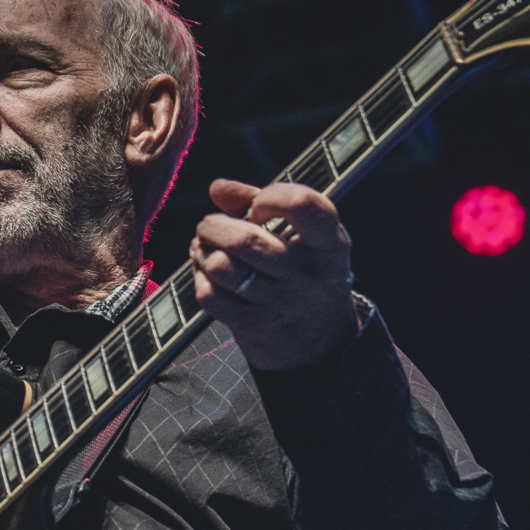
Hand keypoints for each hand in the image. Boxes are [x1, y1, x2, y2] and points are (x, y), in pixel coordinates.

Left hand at [188, 178, 359, 371]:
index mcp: (328, 244)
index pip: (300, 204)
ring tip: (204, 245)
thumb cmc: (306, 273)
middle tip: (210, 225)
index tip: (257, 206)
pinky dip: (200, 277)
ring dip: (202, 250)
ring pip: (221, 267)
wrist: (321, 342)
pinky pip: (210, 295)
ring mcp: (279, 303)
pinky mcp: (253, 325)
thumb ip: (260, 203)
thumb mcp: (304, 237)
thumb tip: (217, 187)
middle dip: (214, 226)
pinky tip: (207, 271)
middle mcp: (306, 274)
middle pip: (244, 240)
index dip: (268, 197)